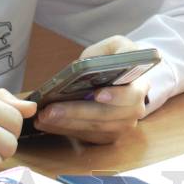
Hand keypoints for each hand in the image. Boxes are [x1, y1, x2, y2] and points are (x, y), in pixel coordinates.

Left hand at [34, 36, 152, 144]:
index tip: (97, 94)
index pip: (131, 96)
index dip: (116, 97)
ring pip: (93, 129)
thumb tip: (121, 56)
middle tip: (50, 110)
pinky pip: (86, 136)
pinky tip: (47, 123)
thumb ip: (121, 49)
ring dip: (66, 124)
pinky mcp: (107, 137)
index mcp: (140, 87)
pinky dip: (65, 130)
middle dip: (77, 113)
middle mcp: (135, 111)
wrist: (115, 77)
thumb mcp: (118, 46)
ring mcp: (122, 127)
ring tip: (43, 116)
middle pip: (107, 116)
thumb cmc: (113, 59)